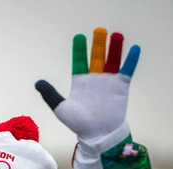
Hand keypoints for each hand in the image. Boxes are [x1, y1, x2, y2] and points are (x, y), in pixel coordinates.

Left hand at [35, 27, 139, 142]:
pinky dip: (131, 60)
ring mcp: (108, 82)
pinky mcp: (121, 87)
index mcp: (80, 82)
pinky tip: (134, 48)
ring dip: (115, 48)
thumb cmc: (79, 124)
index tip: (79, 37)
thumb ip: (50, 94)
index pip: (79, 61)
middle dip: (98, 44)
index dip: (79, 50)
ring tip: (116, 35)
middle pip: (97, 57)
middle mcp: (94, 79)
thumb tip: (38, 83)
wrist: (98, 134)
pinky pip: (127, 70)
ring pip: (112, 60)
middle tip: (98, 31)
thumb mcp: (61, 108)